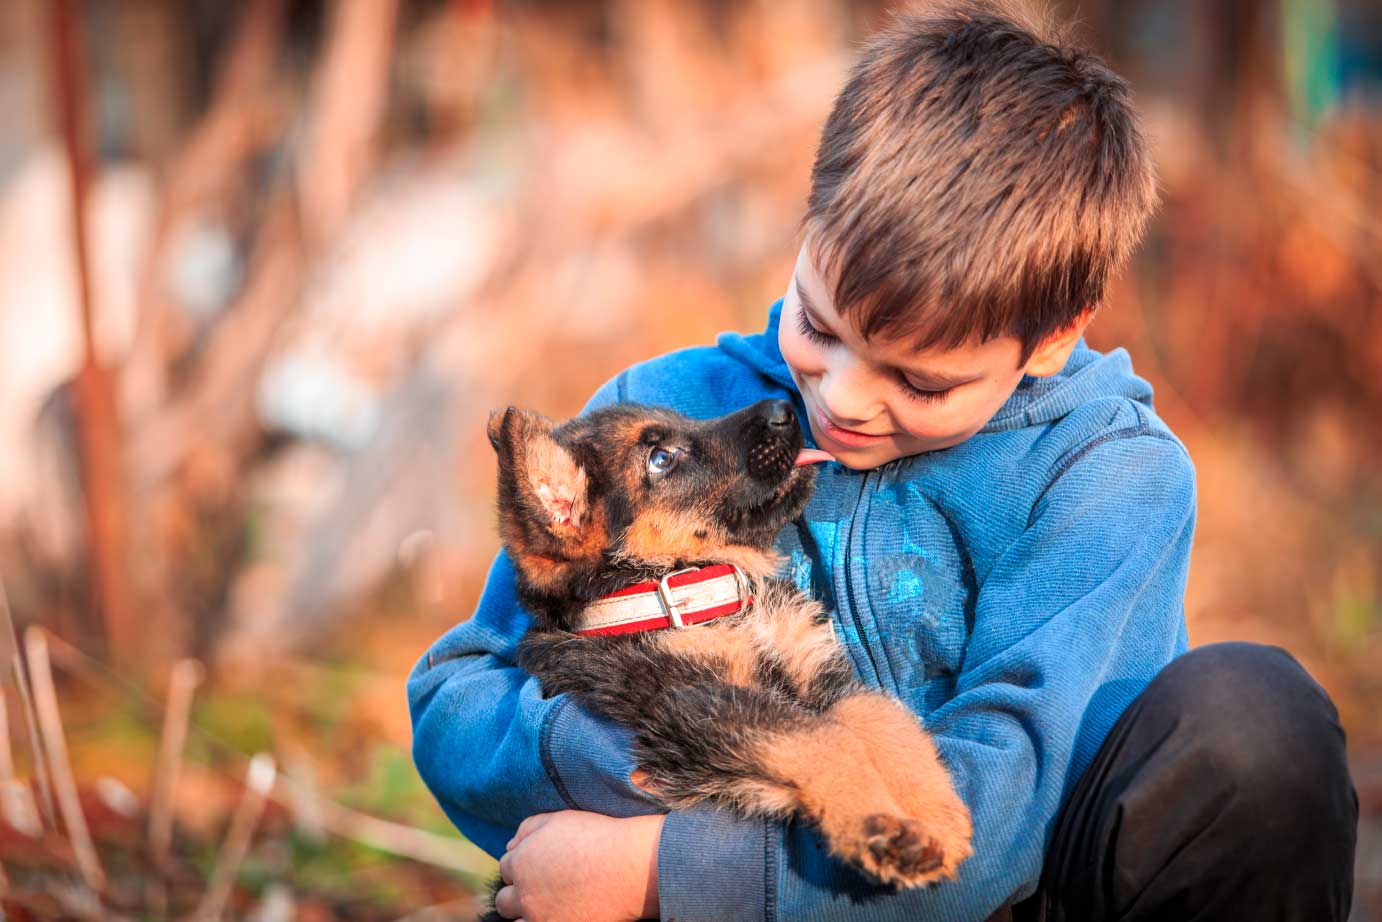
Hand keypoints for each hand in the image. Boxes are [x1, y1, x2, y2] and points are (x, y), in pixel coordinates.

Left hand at [495, 811, 664, 921]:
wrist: (628, 867)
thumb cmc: (596, 837)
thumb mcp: (558, 819)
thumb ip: (528, 828)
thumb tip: (511, 844)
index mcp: (520, 863)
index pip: (506, 867)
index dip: (522, 864)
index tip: (539, 864)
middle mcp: (525, 894)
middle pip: (504, 900)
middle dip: (518, 891)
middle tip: (540, 886)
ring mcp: (540, 917)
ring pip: (516, 920)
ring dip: (526, 912)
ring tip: (547, 903)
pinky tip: (556, 914)